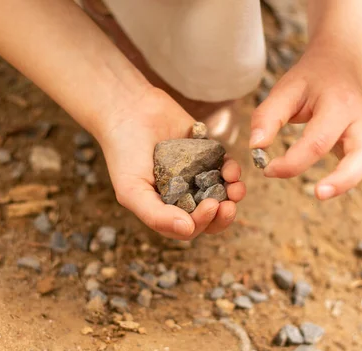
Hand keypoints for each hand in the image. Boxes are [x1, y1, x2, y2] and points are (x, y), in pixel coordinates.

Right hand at [97, 88, 245, 239]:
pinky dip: (232, 170)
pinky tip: (230, 167)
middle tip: (229, 205)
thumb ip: (156, 215)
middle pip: (211, 216)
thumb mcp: (131, 190)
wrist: (129, 109)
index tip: (211, 206)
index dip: (204, 222)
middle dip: (223, 214)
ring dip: (233, 194)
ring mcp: (197, 175)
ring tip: (236, 187)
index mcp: (165, 209)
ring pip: (222, 194)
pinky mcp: (207, 155)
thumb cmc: (125, 153)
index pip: (190, 227)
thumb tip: (188, 230)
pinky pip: (226, 168)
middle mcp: (183, 196)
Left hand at [249, 47, 361, 205]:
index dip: (292, 162)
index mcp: (337, 105)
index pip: (318, 141)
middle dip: (344, 178)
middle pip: (361, 153)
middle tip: (318, 193)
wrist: (337, 66)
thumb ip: (267, 117)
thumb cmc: (308, 82)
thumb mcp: (284, 91)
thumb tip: (256, 146)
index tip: (268, 169)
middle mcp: (361, 120)